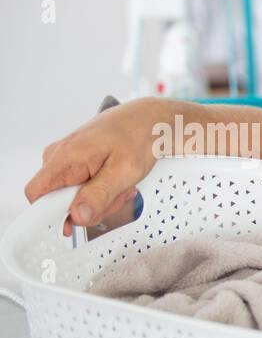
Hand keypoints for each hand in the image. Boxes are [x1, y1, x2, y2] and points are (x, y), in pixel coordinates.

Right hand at [25, 97, 174, 237]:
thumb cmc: (138, 137)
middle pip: (60, 202)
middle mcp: (58, 158)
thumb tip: (77, 216)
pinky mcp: (76, 165)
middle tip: (117, 193)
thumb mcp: (124, 172)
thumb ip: (99, 195)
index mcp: (64, 158)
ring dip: (102, 200)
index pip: (36, 194)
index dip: (53, 213)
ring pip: (75, 199)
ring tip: (120, 184)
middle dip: (91, 207)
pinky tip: (117, 181)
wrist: (148, 120)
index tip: (80, 217)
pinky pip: (82, 190)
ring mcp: (67, 161)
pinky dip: (103, 192)